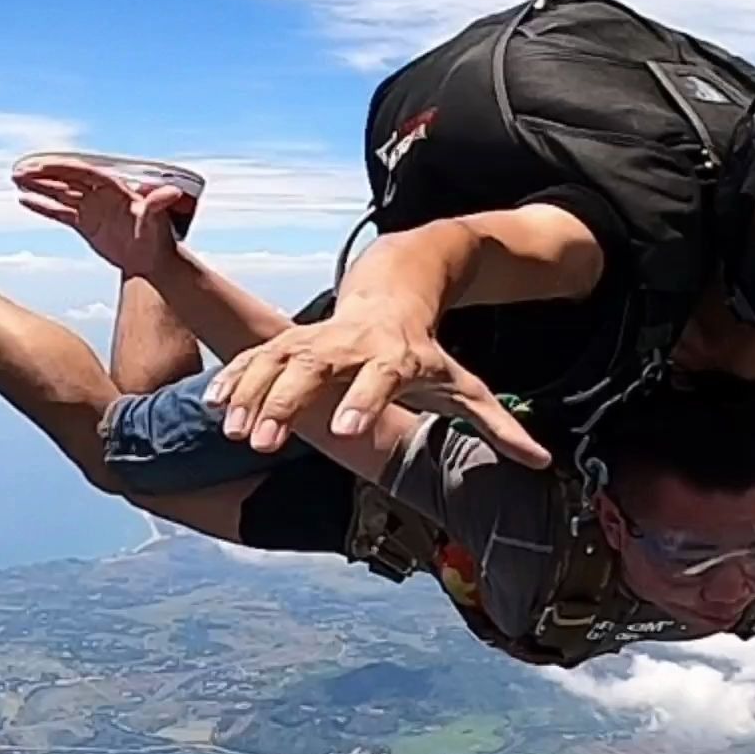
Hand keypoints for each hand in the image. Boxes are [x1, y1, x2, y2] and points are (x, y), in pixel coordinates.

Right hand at [12, 158, 194, 279]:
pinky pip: (60, 212)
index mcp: (113, 187)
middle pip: (67, 179)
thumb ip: (157, 205)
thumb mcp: (157, 221)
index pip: (82, 172)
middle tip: (19, 171)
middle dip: (44, 174)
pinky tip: (26, 200)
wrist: (152, 261)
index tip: (40, 167)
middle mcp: (100, 194)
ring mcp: (91, 208)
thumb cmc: (157, 238)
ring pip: (60, 193)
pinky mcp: (85, 223)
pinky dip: (44, 207)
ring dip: (39, 186)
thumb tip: (171, 192)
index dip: (61, 168)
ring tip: (16, 180)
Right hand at [207, 306, 550, 467]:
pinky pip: (256, 358)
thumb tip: (542, 461)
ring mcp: (315, 340)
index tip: (346, 432)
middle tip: (264, 442)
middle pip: (313, 370)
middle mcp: (350, 345)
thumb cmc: (428, 353)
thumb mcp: (464, 384)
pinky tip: (212, 406)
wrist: (395, 292)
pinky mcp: (290, 341)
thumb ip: (498, 425)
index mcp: (394, 357)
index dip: (362, 402)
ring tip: (232, 431)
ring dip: (251, 396)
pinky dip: (233, 380)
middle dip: (287, 403)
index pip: (378, 380)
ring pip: (276, 362)